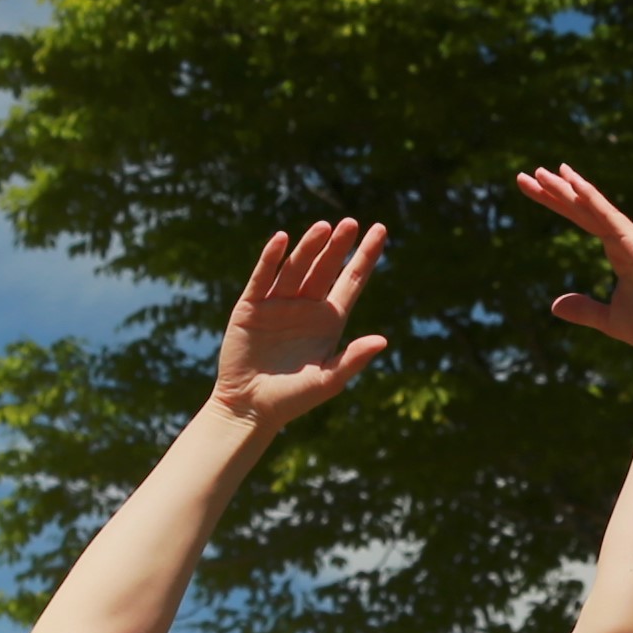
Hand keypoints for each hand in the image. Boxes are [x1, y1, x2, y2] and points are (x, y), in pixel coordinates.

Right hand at [214, 218, 390, 427]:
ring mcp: (278, 304)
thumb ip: (353, 359)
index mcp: (329, 319)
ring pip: (296, 267)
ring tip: (323, 227)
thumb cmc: (293, 398)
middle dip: (338, 246)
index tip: (380, 230)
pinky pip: (262, 277)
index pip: (352, 280)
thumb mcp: (328, 380)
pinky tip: (282, 239)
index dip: (366, 256)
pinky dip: (271, 258)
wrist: (250, 408)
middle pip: (325, 268)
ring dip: (309, 247)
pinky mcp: (251, 307)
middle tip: (350, 224)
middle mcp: (306, 306)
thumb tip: (382, 340)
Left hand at [521, 164, 632, 357]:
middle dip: (554, 191)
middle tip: (526, 175)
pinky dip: (591, 199)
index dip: (559, 203)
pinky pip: (608, 216)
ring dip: (565, 189)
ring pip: (591, 207)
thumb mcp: (609, 319)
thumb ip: (584, 309)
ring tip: (538, 173)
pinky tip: (573, 183)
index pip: (583, 219)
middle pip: (582, 208)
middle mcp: (626, 237)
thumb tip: (554, 305)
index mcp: (621, 250)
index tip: (535, 189)